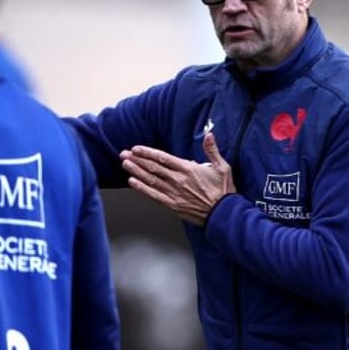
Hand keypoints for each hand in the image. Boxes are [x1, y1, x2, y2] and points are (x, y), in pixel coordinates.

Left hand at [120, 132, 234, 225]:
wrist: (224, 214)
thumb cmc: (224, 191)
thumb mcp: (222, 167)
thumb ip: (212, 150)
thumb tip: (209, 135)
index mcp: (188, 169)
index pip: (163, 158)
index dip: (148, 153)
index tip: (137, 148)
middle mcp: (178, 180)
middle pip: (153, 168)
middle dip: (137, 160)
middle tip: (124, 154)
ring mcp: (174, 193)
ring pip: (151, 180)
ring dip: (136, 171)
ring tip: (125, 164)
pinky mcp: (173, 205)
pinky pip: (154, 195)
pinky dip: (142, 189)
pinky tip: (133, 182)